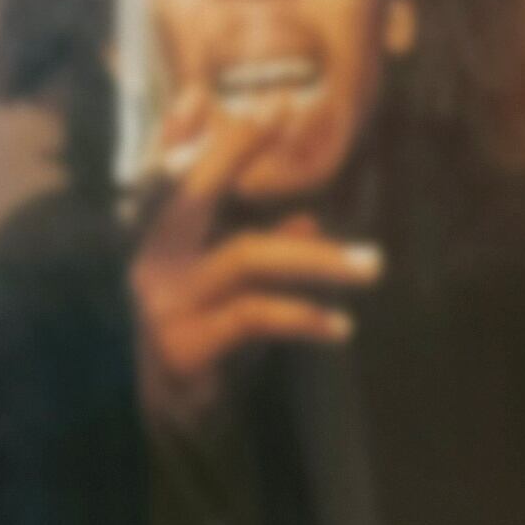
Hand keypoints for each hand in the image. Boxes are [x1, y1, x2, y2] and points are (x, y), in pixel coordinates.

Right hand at [129, 86, 382, 425]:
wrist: (171, 429)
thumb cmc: (206, 349)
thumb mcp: (235, 293)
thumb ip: (263, 252)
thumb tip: (309, 221)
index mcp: (158, 240)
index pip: (169, 171)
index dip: (188, 131)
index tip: (221, 95)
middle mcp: (151, 262)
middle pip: (193, 189)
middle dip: (238, 146)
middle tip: (286, 110)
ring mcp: (165, 303)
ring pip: (246, 256)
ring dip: (318, 258)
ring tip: (373, 265)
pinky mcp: (185, 345)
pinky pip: (255, 317)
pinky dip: (304, 317)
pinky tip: (341, 327)